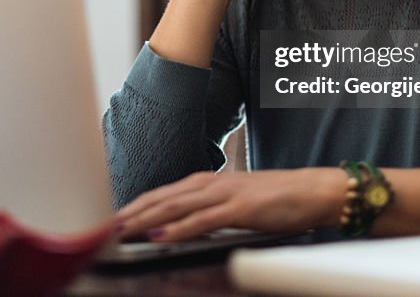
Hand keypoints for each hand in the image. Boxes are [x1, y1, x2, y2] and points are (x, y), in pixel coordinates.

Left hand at [116, 169, 340, 241]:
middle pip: (161, 198)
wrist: (315, 190)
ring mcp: (225, 194)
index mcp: (208, 182)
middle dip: (130, 212)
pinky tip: (161, 236)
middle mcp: (211, 184)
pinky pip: (203, 220)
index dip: (135, 206)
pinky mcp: (241, 208)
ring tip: (121, 230)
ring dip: (145, 219)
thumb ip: (208, 211)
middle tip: (104, 226)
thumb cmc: (278, 199)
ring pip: (175, 206)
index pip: (162, 194)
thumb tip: (182, 226)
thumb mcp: (235, 203)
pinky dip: (179, 228)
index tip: (112, 219)